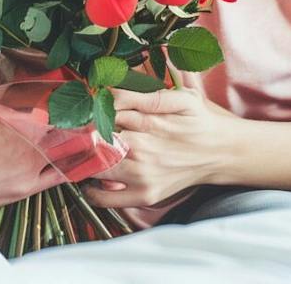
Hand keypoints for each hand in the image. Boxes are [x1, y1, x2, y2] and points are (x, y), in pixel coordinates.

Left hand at [82, 86, 238, 209]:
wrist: (222, 153)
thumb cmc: (199, 120)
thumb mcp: (180, 97)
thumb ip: (145, 94)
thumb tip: (111, 91)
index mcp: (148, 122)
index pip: (101, 115)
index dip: (85, 110)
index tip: (75, 108)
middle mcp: (142, 150)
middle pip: (93, 141)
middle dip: (77, 135)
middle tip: (68, 130)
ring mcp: (142, 176)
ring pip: (95, 168)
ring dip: (82, 159)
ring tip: (78, 151)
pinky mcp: (146, 195)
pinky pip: (107, 199)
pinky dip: (92, 191)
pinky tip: (92, 179)